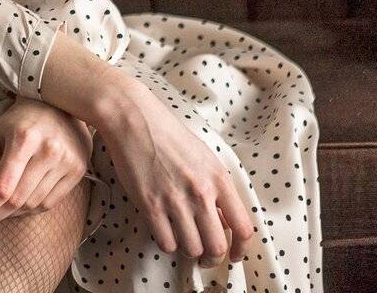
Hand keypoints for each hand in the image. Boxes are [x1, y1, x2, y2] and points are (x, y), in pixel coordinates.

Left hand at [0, 96, 92, 237]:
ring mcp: (66, 161)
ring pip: (33, 204)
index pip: (2, 187)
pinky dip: (31, 210)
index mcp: (22, 139)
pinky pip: (50, 202)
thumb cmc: (18, 121)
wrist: (59, 105)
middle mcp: (47, 151)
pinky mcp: (78, 169)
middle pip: (17, 200)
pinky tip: (18, 207)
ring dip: (12, 214)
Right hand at [95, 79, 255, 268]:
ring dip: (189, 251)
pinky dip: (167, 243)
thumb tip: (222, 219)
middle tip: (205, 255)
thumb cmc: (168, 133)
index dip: (240, 249)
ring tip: (183, 241)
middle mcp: (201, 193)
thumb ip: (217, 187)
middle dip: (212, 257)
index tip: (233, 254)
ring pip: (192, 249)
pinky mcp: (150, 205)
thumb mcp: (204, 156)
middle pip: (217, 246)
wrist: (133, 119)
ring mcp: (175, 200)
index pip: (243, 228)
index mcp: (219, 179)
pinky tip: (164, 231)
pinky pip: (166, 242)